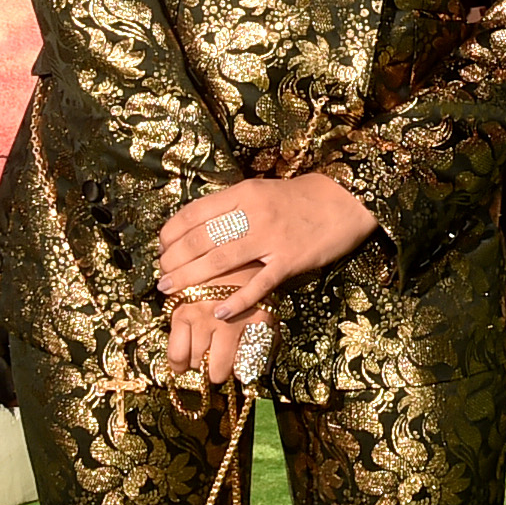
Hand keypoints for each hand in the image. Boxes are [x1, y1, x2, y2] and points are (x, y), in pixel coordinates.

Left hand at [153, 175, 377, 382]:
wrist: (345, 200)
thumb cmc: (298, 199)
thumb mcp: (260, 192)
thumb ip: (231, 208)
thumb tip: (194, 228)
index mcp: (243, 193)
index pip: (194, 213)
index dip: (170, 233)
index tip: (160, 248)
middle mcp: (254, 214)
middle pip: (201, 239)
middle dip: (174, 260)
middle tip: (161, 275)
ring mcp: (272, 238)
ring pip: (220, 262)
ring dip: (190, 278)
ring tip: (170, 291)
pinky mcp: (290, 261)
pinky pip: (258, 285)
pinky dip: (236, 300)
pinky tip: (218, 311)